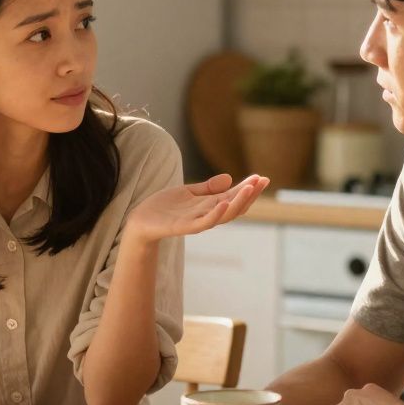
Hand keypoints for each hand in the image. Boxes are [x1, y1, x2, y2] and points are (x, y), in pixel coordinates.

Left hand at [126, 174, 269, 244]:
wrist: (141, 220)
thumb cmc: (164, 207)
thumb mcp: (188, 192)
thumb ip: (207, 187)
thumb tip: (228, 178)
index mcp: (209, 205)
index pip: (234, 196)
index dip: (248, 188)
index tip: (262, 178)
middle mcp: (208, 214)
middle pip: (234, 206)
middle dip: (249, 195)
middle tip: (262, 181)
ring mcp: (198, 222)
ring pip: (224, 214)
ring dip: (238, 203)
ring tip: (249, 189)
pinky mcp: (185, 227)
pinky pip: (204, 223)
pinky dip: (215, 214)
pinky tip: (223, 203)